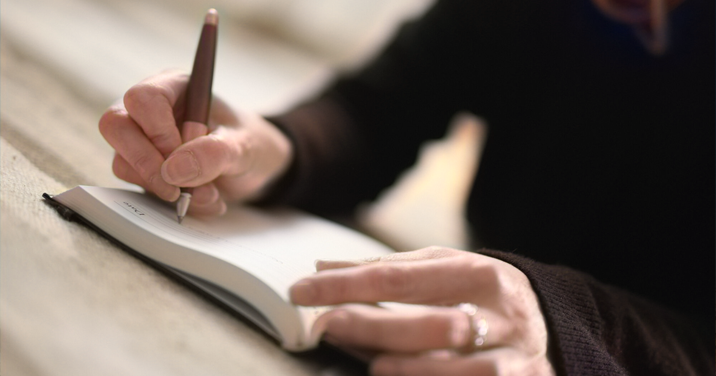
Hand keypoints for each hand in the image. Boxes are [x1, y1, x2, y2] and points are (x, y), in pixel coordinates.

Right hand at [99, 70, 292, 215]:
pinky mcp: (144, 168)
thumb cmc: (250, 142)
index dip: (157, 132)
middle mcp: (151, 110)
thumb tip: (173, 170)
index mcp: (176, 87)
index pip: (143, 99)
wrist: (254, 165)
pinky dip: (169, 200)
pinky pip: (138, 186)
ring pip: (123, 161)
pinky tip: (202, 200)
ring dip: (164, 188)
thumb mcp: (245, 146)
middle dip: (147, 164)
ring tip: (209, 195)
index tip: (180, 157)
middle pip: (116, 126)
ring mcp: (143, 139)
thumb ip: (215, 153)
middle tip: (180, 189)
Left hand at [290, 247, 553, 375]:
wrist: (554, 325)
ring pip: (458, 369)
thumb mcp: (446, 268)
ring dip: (408, 368)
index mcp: (478, 273)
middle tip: (327, 324)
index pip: (401, 278)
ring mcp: (514, 358)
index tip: (303, 289)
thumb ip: (390, 270)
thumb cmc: (484, 293)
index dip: (348, 284)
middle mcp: (499, 315)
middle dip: (374, 326)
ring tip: (370, 365)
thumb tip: (325, 266)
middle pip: (430, 323)